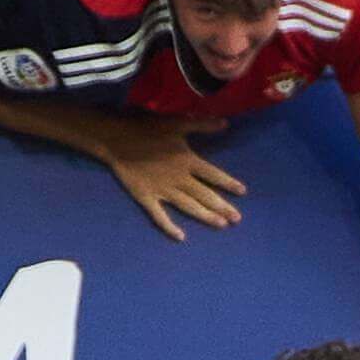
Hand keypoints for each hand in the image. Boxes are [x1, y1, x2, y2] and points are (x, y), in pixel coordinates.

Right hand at [99, 114, 245, 237]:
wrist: (116, 138)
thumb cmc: (147, 128)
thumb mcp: (177, 123)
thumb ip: (202, 125)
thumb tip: (226, 124)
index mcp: (187, 160)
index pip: (213, 175)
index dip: (228, 183)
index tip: (242, 192)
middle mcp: (179, 178)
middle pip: (205, 195)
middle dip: (222, 207)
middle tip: (237, 219)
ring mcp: (162, 190)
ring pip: (188, 207)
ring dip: (205, 216)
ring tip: (221, 225)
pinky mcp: (146, 197)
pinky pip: (159, 215)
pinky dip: (169, 227)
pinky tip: (181, 237)